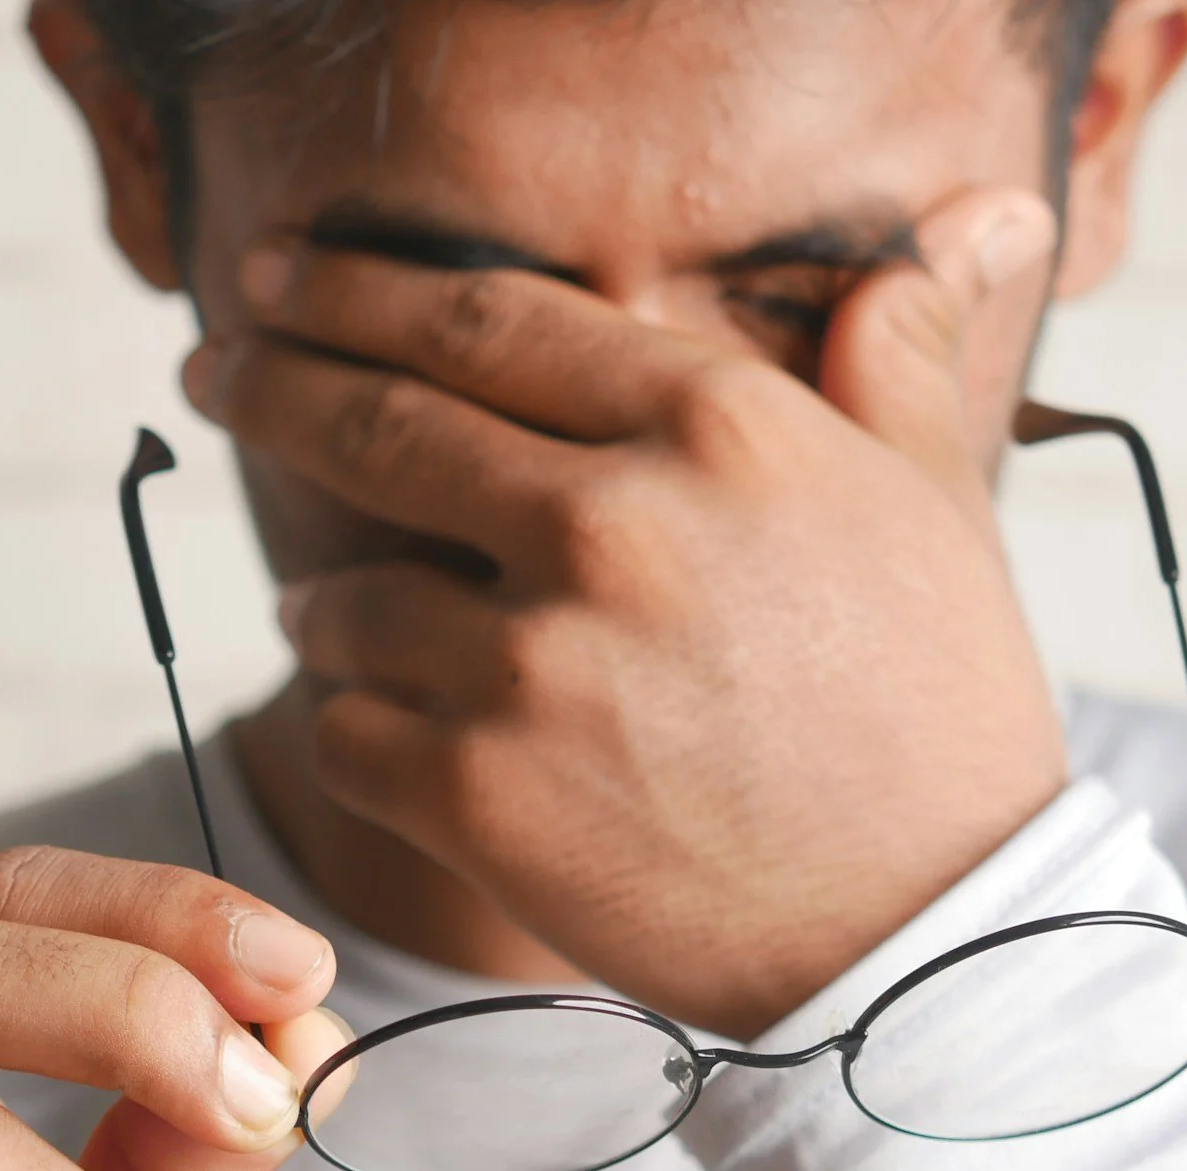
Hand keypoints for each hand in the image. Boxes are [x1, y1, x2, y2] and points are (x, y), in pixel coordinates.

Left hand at [187, 187, 1069, 1039]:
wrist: (929, 937)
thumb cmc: (938, 715)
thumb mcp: (941, 508)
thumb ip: (902, 356)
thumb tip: (975, 216)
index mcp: (715, 426)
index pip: (486, 319)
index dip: (356, 289)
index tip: (279, 277)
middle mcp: (609, 523)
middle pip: (378, 424)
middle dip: (271, 386)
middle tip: (212, 368)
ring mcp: (532, 664)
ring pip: (342, 601)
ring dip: (323, 605)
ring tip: (329, 617)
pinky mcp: (479, 798)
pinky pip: (344, 734)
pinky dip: (351, 729)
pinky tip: (383, 734)